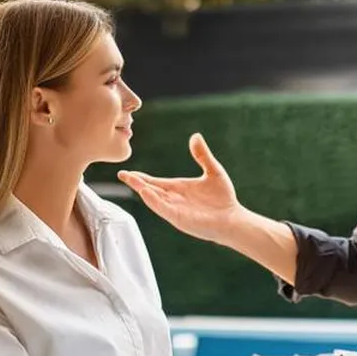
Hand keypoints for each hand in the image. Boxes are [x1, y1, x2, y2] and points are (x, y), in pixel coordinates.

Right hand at [118, 134, 244, 244]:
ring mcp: (176, 210)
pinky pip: (164, 209)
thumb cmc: (223, 198)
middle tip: (122, 174)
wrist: (234, 218)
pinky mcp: (181, 219)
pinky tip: (146, 193)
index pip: (155, 182)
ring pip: (154, 199)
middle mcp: (174, 199)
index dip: (140, 177)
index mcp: (178, 188)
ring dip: (143, 190)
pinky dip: (154, 201)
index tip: (125, 172)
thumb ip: (202, 155)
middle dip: (136, 183)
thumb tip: (195, 136)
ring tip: (131, 180)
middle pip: (150, 190)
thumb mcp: (213, 171)